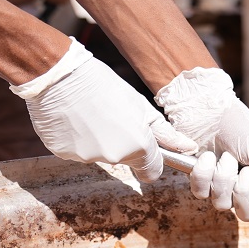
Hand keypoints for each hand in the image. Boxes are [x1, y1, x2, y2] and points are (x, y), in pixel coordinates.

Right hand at [10, 39, 196, 181]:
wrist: (59, 75)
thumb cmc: (103, 86)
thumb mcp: (140, 106)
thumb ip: (166, 133)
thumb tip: (189, 148)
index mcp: (138, 146)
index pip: (152, 172)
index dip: (150, 161)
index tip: (145, 149)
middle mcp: (114, 157)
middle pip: (125, 161)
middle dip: (123, 145)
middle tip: (111, 119)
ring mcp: (87, 158)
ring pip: (99, 156)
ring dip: (98, 141)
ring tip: (90, 115)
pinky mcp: (64, 155)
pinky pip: (77, 152)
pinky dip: (77, 140)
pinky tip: (74, 119)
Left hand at [156, 68, 248, 221]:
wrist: (207, 109)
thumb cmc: (239, 126)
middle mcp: (244, 188)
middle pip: (247, 215)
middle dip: (245, 191)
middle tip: (246, 169)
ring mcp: (221, 187)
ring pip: (222, 205)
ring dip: (224, 177)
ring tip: (226, 155)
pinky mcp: (200, 182)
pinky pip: (201, 193)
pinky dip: (205, 173)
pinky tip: (207, 156)